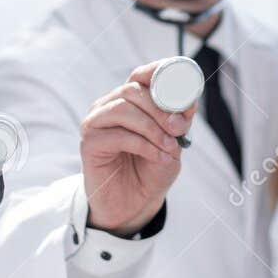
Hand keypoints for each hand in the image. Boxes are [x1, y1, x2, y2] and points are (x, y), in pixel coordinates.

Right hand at [80, 60, 192, 234]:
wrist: (135, 204)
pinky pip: (118, 136)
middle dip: (161, 108)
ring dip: (152, 127)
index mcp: (130, 100)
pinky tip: (158, 156)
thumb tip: (188, 100)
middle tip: (179, 128)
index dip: (159, 73)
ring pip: (124, 109)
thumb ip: (179, 121)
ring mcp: (96, 123)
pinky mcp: (89, 143)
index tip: (181, 82)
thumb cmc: (151, 169)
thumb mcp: (174, 142)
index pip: (140, 75)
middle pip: (132, 90)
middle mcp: (109, 106)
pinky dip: (144, 145)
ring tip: (169, 146)